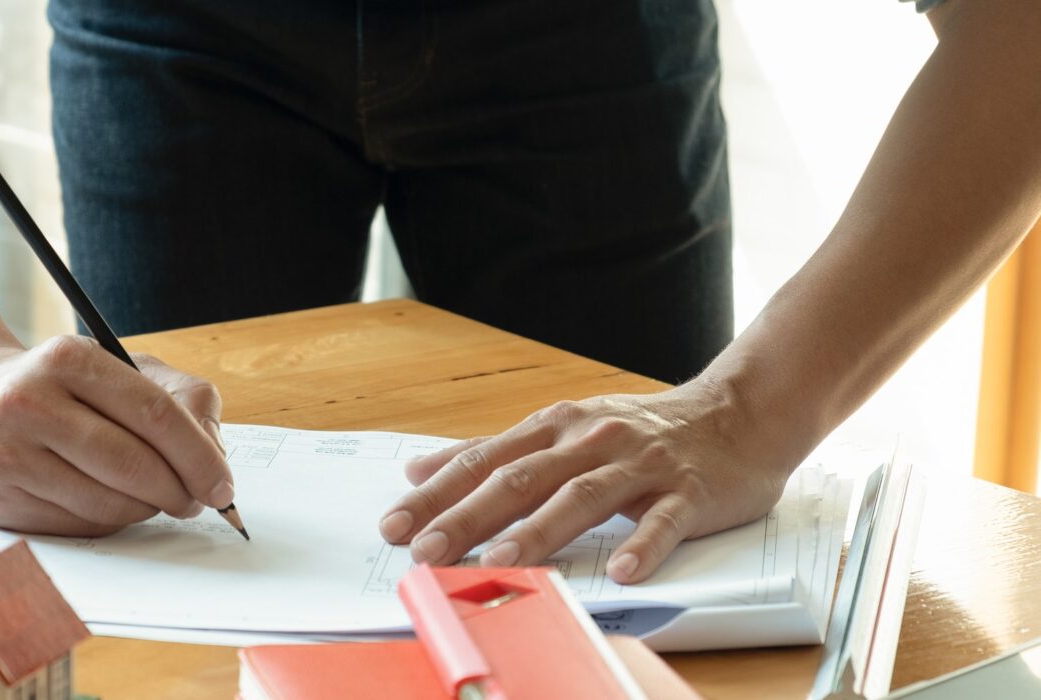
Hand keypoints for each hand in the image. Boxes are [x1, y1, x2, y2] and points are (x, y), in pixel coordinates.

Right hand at [0, 335, 233, 535]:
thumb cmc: (54, 387)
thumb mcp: (114, 368)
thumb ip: (179, 398)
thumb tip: (215, 454)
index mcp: (68, 359)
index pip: (154, 414)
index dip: (199, 457)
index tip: (222, 484)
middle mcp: (29, 403)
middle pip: (132, 464)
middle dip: (179, 491)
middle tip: (196, 500)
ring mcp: (6, 453)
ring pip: (107, 503)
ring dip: (146, 510)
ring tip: (153, 499)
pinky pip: (77, 526)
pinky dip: (109, 522)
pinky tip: (109, 503)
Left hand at [377, 381, 795, 582]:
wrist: (738, 411)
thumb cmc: (641, 431)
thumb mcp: (561, 431)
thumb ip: (493, 452)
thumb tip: (421, 468)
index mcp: (555, 430)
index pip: (484, 463)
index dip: (437, 494)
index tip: (394, 524)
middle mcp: (591, 441)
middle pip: (521, 479)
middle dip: (469, 516)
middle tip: (426, 549)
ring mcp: (641, 464)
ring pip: (583, 496)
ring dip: (540, 530)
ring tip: (503, 561)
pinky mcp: (689, 489)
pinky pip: (664, 520)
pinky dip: (642, 544)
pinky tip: (620, 571)